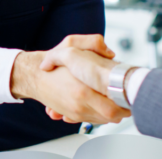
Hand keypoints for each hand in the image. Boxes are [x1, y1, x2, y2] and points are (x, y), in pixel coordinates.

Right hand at [10, 37, 129, 124]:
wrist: (33, 76)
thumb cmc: (52, 64)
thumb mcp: (70, 44)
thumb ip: (93, 42)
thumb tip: (110, 52)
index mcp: (82, 90)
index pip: (112, 109)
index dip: (124, 105)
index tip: (128, 95)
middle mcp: (79, 105)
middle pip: (111, 117)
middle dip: (121, 109)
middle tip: (125, 98)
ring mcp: (75, 112)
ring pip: (101, 119)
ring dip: (110, 112)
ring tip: (114, 99)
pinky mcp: (71, 115)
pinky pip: (90, 119)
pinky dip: (97, 114)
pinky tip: (98, 103)